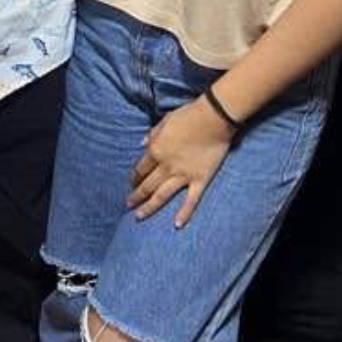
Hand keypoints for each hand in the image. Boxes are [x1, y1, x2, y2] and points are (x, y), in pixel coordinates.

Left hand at [127, 97, 237, 226]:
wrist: (213, 118)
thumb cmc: (188, 116)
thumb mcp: (164, 121)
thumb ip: (152, 134)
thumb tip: (142, 143)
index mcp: (155, 150)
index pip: (140, 169)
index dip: (134, 178)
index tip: (131, 185)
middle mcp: (166, 166)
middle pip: (147, 185)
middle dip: (136, 196)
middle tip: (128, 205)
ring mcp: (183, 175)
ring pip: (162, 196)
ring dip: (149, 207)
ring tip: (139, 216)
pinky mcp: (200, 179)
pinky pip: (191, 200)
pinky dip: (184, 213)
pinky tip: (177, 225)